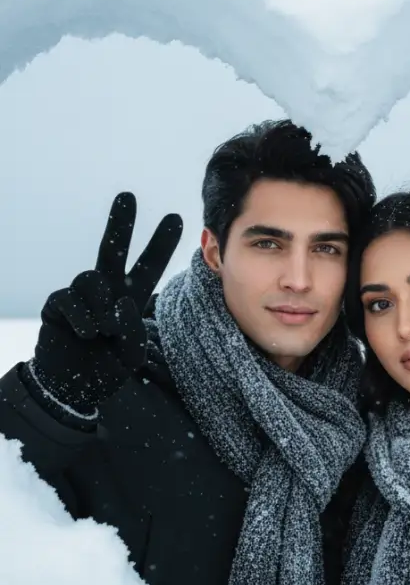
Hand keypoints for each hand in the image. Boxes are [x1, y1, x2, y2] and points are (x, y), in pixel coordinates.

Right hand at [29, 193, 182, 416]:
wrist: (71, 387)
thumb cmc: (105, 369)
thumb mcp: (132, 355)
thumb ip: (133, 330)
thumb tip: (119, 303)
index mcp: (129, 299)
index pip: (148, 267)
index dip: (161, 245)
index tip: (178, 219)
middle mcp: (106, 291)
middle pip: (112, 249)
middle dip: (120, 223)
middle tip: (128, 196)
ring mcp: (80, 296)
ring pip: (93, 279)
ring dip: (101, 305)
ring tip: (102, 331)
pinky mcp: (57, 304)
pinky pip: (71, 299)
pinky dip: (83, 318)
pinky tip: (86, 334)